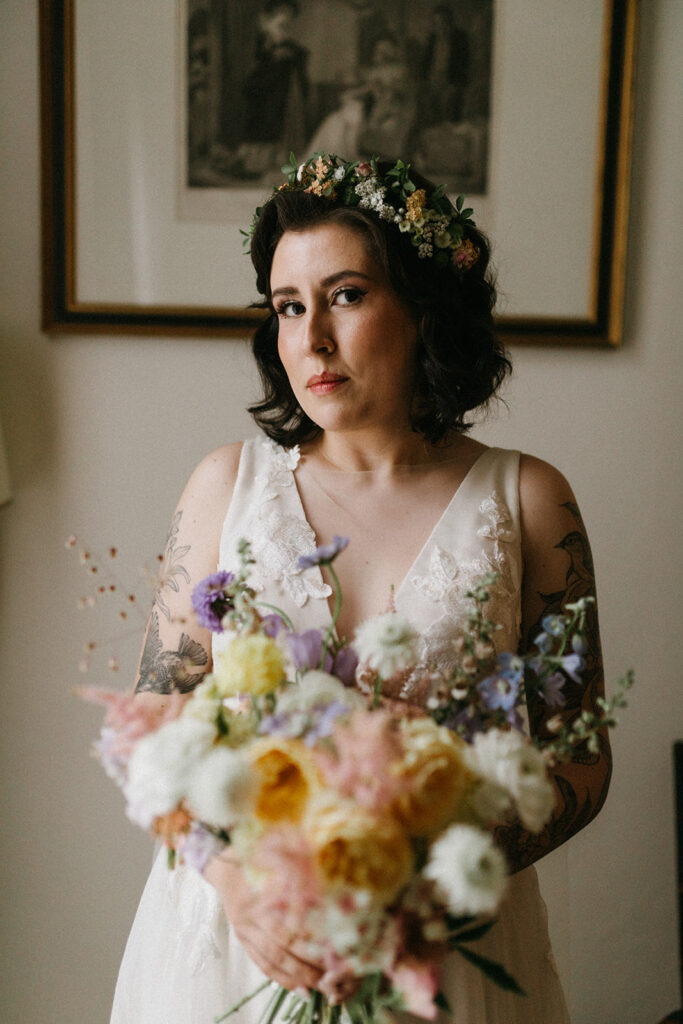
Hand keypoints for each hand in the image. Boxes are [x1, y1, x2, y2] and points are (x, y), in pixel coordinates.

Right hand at [203, 852, 323, 991]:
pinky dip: (279, 977)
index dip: (308, 941)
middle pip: (280, 948)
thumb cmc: (257, 854)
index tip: (331, 949)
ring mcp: (244, 929)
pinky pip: (260, 963)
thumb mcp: (277, 855)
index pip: (285, 926)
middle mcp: (249, 917)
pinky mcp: (242, 938)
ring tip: (317, 985)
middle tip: (331, 973)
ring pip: (271, 960)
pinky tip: (296, 986)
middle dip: (306, 963)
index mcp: (257, 895)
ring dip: (295, 975)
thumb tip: (326, 891)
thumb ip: (297, 871)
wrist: (224, 863)